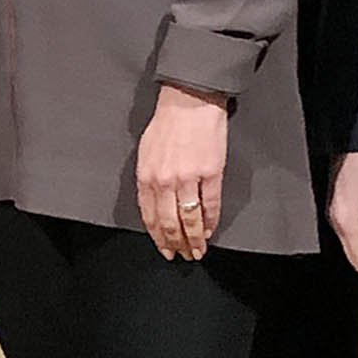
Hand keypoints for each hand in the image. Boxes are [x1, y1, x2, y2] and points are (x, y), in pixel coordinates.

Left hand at [136, 84, 229, 261]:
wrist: (189, 102)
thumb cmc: (167, 123)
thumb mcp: (146, 152)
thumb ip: (149, 179)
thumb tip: (154, 204)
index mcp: (146, 176)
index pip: (150, 216)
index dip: (158, 237)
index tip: (165, 249)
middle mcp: (164, 181)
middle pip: (169, 223)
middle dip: (176, 244)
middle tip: (182, 256)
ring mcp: (188, 178)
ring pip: (190, 219)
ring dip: (194, 239)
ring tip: (198, 251)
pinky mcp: (210, 173)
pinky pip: (210, 205)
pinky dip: (210, 222)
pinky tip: (210, 230)